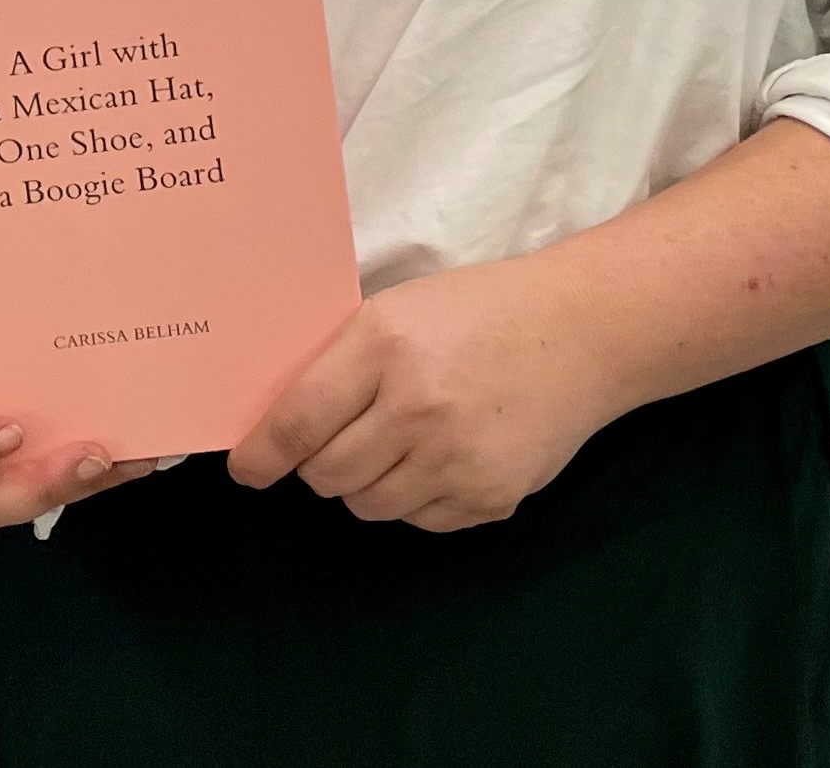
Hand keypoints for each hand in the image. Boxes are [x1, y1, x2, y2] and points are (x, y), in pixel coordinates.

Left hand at [226, 254, 621, 530]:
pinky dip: (414, 498)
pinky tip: (440, 457)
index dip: (261, 455)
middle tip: (337, 441)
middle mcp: (417, 408)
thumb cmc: (478, 311)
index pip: (298, 423)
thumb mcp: (397, 311)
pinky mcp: (489, 497)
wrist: (583, 332)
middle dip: (318, 466)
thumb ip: (339, 362)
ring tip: (394, 443)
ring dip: (365, 484)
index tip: (246, 469)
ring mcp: (457, 460)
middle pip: (328, 474)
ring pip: (369, 504)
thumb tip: (273, 424)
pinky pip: (419, 520)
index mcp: (385, 347)